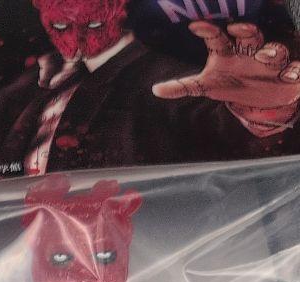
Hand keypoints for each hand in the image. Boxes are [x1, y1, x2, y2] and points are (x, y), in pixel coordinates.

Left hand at [153, 22, 299, 127]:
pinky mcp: (287, 73)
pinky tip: (291, 75)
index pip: (217, 38)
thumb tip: (155, 89)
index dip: (207, 31)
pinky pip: (294, 70)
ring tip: (265, 53)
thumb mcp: (207, 86)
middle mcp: (250, 51)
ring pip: (274, 50)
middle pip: (249, 35)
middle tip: (236, 26)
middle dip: (245, 30)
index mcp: (229, 52)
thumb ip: (183, 86)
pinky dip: (294, 71)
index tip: (194, 25)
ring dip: (272, 50)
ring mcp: (270, 61)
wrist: (264, 96)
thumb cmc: (233, 82)